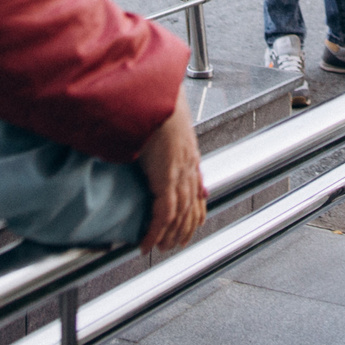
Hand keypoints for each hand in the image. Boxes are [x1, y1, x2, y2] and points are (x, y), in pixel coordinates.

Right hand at [136, 99, 206, 255]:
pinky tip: (147, 243)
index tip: (190, 225)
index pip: (197, 192)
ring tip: (160, 248)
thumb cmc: (157, 103)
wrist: (157, 95)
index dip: (194, 212)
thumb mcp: (166, 124)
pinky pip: (164, 215)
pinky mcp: (167, 179)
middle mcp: (189, 168)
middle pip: (192, 210)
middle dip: (184, 230)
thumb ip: (167, 140)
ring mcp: (180, 175)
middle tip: (174, 245)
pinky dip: (154, 233)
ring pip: (179, 217)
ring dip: (169, 236)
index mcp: (189, 156)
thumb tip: (156, 143)